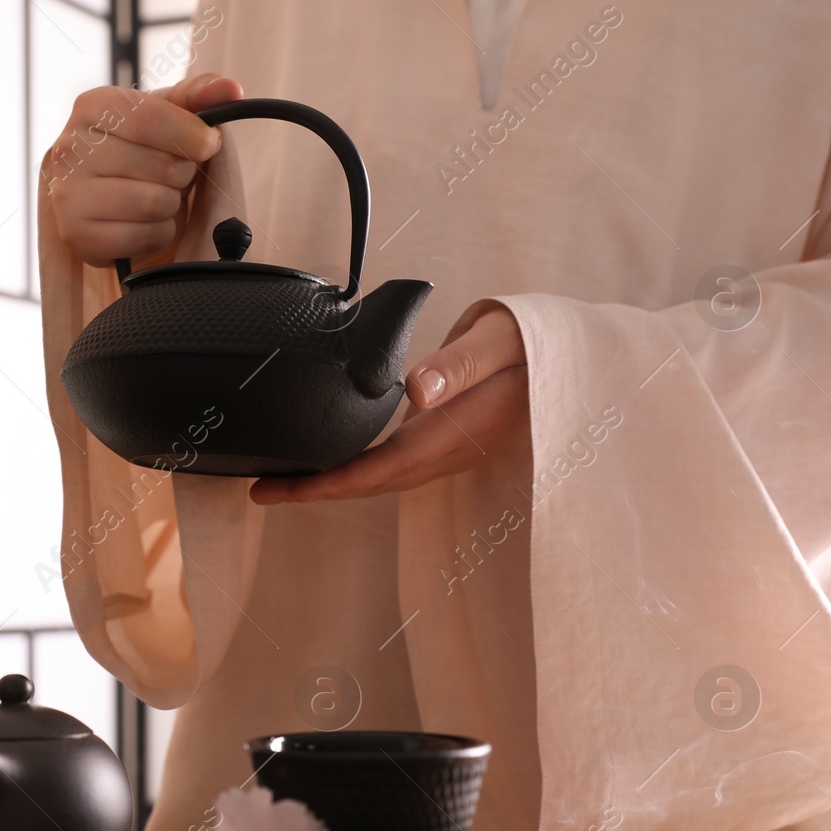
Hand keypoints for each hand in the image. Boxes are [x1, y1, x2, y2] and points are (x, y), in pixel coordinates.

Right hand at [45, 73, 243, 266]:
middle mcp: (70, 148)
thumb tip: (233, 90)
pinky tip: (141, 222)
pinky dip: (156, 234)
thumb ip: (199, 95)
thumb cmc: (139, 146)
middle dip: (181, 174)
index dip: (192, 136)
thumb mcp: (167, 112)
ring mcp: (67, 195)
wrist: (102, 191)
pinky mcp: (76, 236)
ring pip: (155, 204)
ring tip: (154, 196)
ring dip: (169, 205)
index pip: (152, 118)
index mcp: (92, 106)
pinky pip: (144, 238)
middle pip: (161, 166)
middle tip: (170, 173)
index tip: (209, 144)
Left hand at [250, 307, 528, 503]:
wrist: (568, 351)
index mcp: (455, 431)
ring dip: (331, 483)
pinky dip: (355, 467)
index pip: (380, 469)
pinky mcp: (445, 439)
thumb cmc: (532, 339)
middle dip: (315, 491)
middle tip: (262, 491)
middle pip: (372, 483)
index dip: (329, 484)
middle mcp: (448, 450)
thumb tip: (417, 392)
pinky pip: (392, 464)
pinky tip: (330, 459)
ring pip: (380, 478)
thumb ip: (460, 366)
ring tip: (283, 481)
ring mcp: (447, 449)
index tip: (285, 490)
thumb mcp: (499, 342)